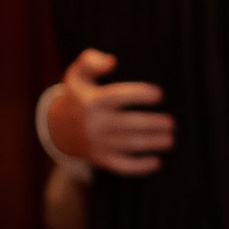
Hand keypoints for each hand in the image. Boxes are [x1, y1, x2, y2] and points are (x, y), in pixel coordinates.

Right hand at [45, 46, 172, 176]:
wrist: (57, 128)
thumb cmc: (77, 95)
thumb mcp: (77, 74)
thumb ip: (90, 61)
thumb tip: (111, 61)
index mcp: (91, 101)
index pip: (118, 97)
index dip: (140, 95)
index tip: (159, 94)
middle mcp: (94, 123)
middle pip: (128, 124)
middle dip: (152, 124)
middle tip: (171, 122)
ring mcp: (97, 143)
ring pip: (128, 145)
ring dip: (152, 143)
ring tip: (170, 139)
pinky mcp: (99, 159)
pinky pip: (121, 165)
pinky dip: (140, 167)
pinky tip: (157, 162)